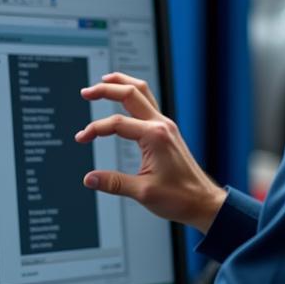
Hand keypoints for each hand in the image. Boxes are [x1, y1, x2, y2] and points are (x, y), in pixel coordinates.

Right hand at [76, 73, 226, 232]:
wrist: (203, 201)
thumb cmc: (179, 197)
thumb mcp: (143, 192)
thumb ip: (113, 183)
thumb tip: (89, 179)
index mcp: (155, 137)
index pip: (117, 123)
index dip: (95, 129)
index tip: (82, 138)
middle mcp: (161, 125)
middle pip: (131, 93)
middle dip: (106, 89)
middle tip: (86, 92)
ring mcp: (166, 126)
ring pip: (142, 92)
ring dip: (122, 83)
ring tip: (104, 82)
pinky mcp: (167, 131)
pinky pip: (148, 104)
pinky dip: (133, 95)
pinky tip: (124, 99)